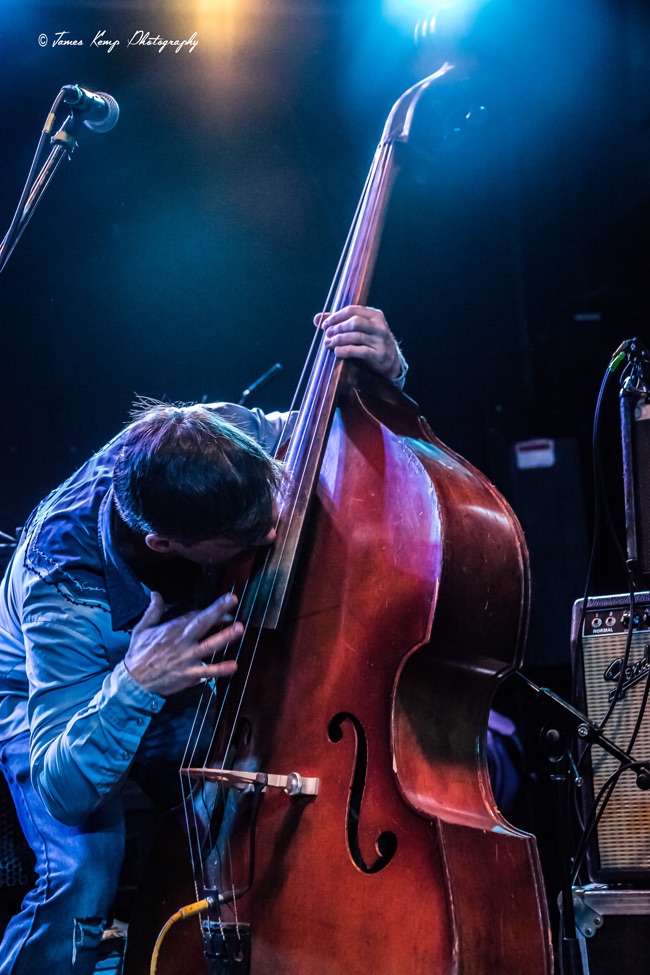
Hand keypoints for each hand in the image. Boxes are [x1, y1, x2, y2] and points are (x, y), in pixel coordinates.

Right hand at [124, 592, 239, 695]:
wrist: (134, 681)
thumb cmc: (138, 653)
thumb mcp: (142, 629)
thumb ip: (152, 611)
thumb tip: (156, 593)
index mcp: (172, 629)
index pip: (194, 615)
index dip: (211, 609)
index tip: (226, 604)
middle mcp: (182, 642)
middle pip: (202, 623)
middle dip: (218, 611)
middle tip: (232, 600)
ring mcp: (187, 659)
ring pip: (209, 646)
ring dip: (225, 637)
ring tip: (239, 629)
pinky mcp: (189, 675)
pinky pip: (207, 672)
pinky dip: (221, 670)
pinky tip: (234, 666)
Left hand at [314, 305, 405, 381]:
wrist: (391, 362)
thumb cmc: (371, 342)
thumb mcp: (359, 329)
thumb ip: (339, 322)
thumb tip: (317, 318)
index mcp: (374, 315)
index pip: (352, 310)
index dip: (336, 316)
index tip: (325, 324)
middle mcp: (379, 326)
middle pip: (355, 322)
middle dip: (338, 328)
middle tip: (327, 334)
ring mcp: (380, 340)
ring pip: (356, 336)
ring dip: (339, 340)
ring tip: (328, 343)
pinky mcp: (378, 355)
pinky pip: (360, 351)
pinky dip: (346, 350)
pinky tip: (337, 352)